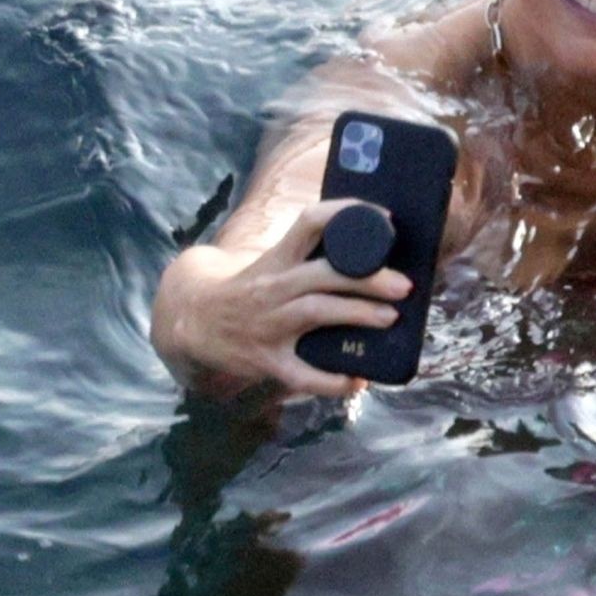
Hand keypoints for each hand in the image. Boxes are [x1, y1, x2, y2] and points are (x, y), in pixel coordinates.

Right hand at [151, 199, 411, 398]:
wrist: (192, 322)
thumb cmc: (250, 290)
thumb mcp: (273, 265)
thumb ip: (311, 257)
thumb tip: (372, 251)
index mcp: (278, 259)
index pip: (309, 222)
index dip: (346, 215)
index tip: (385, 218)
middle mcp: (273, 287)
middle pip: (324, 274)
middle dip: (367, 278)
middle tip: (404, 286)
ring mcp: (268, 323)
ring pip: (316, 312)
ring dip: (356, 314)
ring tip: (391, 318)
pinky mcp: (265, 359)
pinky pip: (301, 374)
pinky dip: (331, 381)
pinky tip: (356, 381)